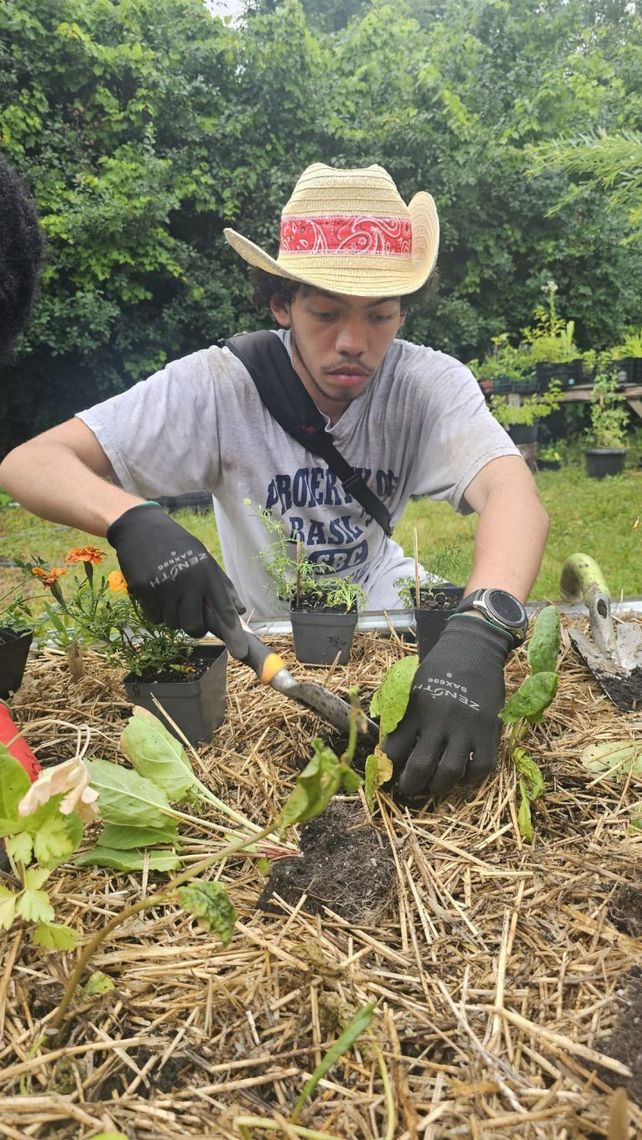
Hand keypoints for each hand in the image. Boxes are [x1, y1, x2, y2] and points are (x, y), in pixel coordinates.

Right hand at [107, 503, 248, 658]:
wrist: (142, 529)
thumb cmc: (178, 546)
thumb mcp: (205, 560)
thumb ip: (223, 586)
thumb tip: (240, 610)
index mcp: (206, 574)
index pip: (223, 609)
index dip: (233, 633)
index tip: (240, 653)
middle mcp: (188, 582)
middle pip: (194, 627)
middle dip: (194, 627)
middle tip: (190, 614)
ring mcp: (164, 587)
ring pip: (172, 624)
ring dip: (172, 616)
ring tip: (170, 593)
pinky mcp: (143, 590)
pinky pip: (153, 617)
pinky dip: (155, 611)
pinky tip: (155, 591)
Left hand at [384, 616, 511, 799]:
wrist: (474, 648)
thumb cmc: (439, 667)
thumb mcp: (413, 687)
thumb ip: (404, 716)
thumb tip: (390, 748)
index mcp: (416, 708)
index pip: (394, 749)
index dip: (387, 766)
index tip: (387, 772)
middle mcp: (439, 720)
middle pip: (420, 767)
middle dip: (410, 785)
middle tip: (408, 788)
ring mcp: (466, 727)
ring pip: (450, 772)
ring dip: (438, 786)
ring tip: (433, 785)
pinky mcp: (489, 730)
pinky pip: (481, 767)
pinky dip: (470, 778)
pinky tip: (462, 774)